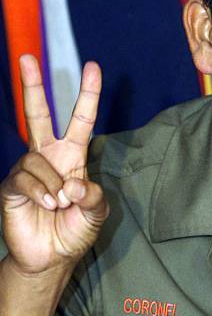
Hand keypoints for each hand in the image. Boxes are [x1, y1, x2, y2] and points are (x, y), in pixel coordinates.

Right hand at [0, 55, 108, 275]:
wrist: (52, 257)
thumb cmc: (75, 230)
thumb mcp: (97, 212)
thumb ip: (94, 196)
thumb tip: (73, 183)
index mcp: (73, 156)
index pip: (81, 119)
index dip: (87, 95)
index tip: (93, 67)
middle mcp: (49, 157)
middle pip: (39, 115)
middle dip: (33, 86)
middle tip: (28, 58)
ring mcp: (28, 169)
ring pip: (37, 160)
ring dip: (53, 184)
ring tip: (59, 204)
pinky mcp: (11, 186)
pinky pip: (24, 178)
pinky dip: (39, 192)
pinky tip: (47, 204)